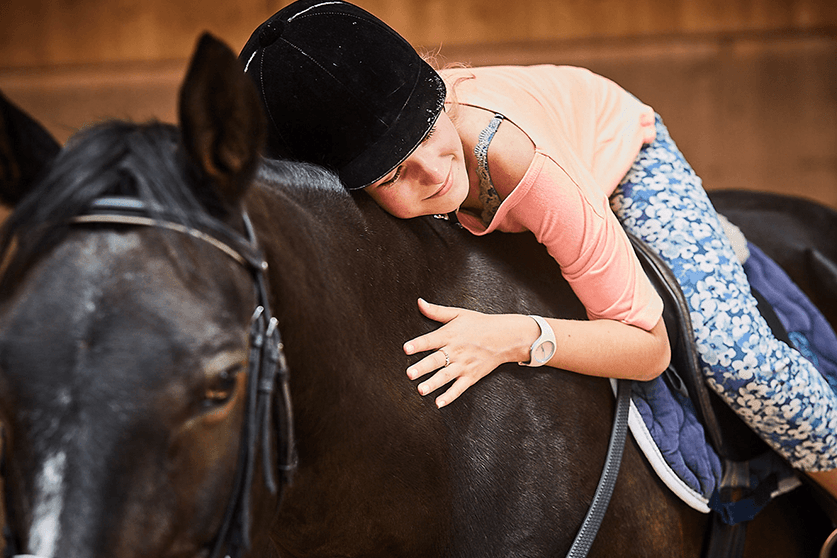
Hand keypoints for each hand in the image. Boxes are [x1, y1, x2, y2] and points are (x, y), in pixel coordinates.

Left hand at [403, 298, 535, 407]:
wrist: (505, 337)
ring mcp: (464, 365)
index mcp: (450, 335)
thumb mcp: (458, 314)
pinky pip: (459, 388)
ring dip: (433, 383)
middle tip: (410, 373)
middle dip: (423, 367)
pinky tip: (439, 403)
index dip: (418, 344)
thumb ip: (436, 311)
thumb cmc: (479, 324)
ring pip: (446, 376)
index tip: (406, 348)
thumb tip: (419, 302)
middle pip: (437, 360)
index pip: (431, 340)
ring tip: (421, 390)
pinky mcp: (471, 376)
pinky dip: (449, 396)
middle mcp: (456, 351)